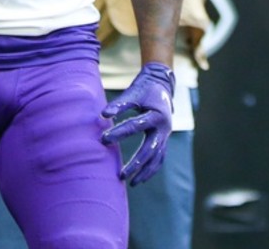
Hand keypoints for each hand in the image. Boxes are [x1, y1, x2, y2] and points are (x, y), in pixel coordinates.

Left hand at [100, 62, 174, 185]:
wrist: (162, 85)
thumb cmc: (144, 89)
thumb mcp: (133, 93)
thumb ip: (119, 104)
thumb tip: (103, 115)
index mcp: (156, 115)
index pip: (135, 126)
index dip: (119, 132)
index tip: (103, 138)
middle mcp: (164, 128)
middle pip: (149, 150)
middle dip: (136, 164)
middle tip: (121, 175)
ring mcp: (166, 136)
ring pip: (157, 158)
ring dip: (145, 172)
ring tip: (132, 183)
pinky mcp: (164, 140)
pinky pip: (159, 158)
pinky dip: (151, 169)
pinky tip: (141, 179)